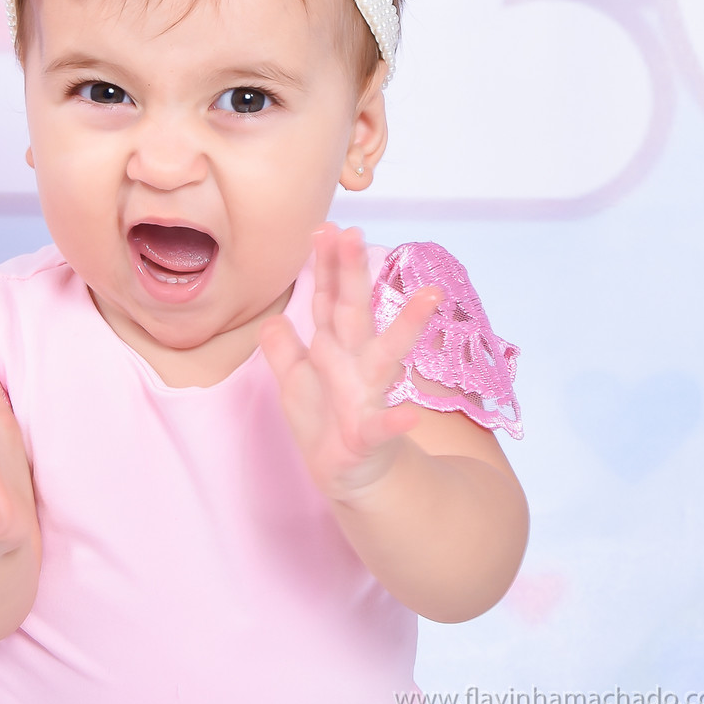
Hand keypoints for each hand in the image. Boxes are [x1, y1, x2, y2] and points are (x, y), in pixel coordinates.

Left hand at [259, 224, 442, 502]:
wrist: (348, 478)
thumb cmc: (324, 422)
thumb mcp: (294, 382)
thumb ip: (282, 348)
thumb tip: (273, 317)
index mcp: (333, 348)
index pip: (329, 299)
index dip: (326, 266)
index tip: (325, 226)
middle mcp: (355, 364)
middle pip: (353, 311)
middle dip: (353, 273)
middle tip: (353, 231)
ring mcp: (367, 397)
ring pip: (386, 355)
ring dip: (408, 325)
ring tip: (431, 294)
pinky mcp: (369, 437)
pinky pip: (383, 427)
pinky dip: (397, 421)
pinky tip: (410, 415)